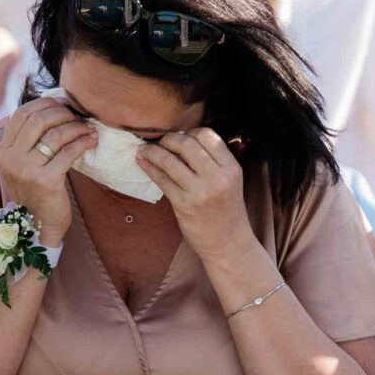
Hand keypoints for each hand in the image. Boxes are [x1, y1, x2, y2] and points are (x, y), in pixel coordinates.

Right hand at [0, 98, 92, 245]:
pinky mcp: (45, 181)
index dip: (43, 104)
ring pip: (55, 135)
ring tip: (88, 128)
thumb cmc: (36, 189)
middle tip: (78, 116)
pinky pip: (68, 152)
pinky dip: (83, 143)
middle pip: (38, 120)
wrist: (39, 224)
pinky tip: (92, 141)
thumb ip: (27, 139)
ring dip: (76, 127)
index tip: (63, 104)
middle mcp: (10, 159)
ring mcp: (26, 170)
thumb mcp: (23, 163)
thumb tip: (46, 106)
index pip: (20, 115)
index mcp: (3, 151)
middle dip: (62, 113)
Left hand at [135, 129, 253, 259]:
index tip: (180, 136)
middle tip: (160, 141)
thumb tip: (182, 139)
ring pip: (170, 160)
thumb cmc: (226, 210)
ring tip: (145, 149)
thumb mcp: (230, 181)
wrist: (228, 242)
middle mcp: (218, 177)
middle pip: (187, 144)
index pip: (207, 136)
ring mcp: (200, 191)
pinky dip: (149, 167)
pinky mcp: (183, 204)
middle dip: (168, 139)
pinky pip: (161, 179)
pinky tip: (142, 162)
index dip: (190, 131)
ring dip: (153, 151)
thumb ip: (213, 161)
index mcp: (231, 168)